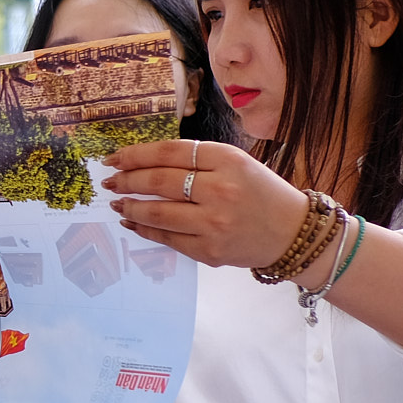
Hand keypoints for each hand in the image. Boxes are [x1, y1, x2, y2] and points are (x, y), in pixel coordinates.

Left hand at [102, 139, 316, 275]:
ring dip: (131, 206)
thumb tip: (146, 163)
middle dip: (127, 181)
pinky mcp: (209, 250)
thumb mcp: (237, 163)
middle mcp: (220, 190)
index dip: (136, 155)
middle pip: (159, 181)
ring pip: (158, 212)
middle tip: (110, 181)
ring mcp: (214, 223)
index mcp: (228, 160)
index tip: (115, 158)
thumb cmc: (262, 193)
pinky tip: (133, 221)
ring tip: (117, 203)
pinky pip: (167, 238)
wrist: (292, 233)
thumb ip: (198, 160)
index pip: (170, 153)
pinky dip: (145, 228)